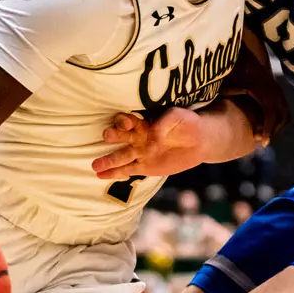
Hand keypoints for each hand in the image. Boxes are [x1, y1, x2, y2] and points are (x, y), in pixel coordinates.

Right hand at [93, 109, 207, 180]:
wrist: (200, 141)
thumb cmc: (187, 123)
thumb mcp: (177, 116)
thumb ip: (163, 123)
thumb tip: (152, 139)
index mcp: (144, 121)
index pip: (128, 120)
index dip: (125, 120)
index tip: (128, 123)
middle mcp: (138, 137)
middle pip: (120, 136)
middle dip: (113, 135)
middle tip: (108, 136)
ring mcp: (140, 153)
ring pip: (120, 156)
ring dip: (107, 160)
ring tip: (94, 165)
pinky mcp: (145, 167)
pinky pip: (127, 170)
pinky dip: (114, 173)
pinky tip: (100, 176)